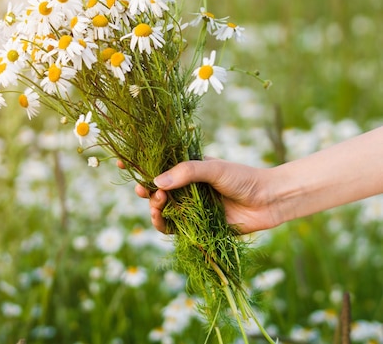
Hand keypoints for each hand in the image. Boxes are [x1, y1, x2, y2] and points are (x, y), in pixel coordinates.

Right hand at [135, 158, 282, 233]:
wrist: (269, 201)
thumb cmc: (243, 178)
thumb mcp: (214, 168)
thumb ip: (186, 173)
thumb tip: (156, 182)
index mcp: (187, 170)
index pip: (157, 166)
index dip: (138, 164)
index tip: (121, 161)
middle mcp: (185, 189)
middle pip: (154, 190)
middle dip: (144, 190)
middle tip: (145, 191)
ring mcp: (190, 208)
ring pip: (160, 210)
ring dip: (153, 208)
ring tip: (158, 204)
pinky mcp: (197, 227)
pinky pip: (174, 228)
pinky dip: (163, 225)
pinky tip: (162, 219)